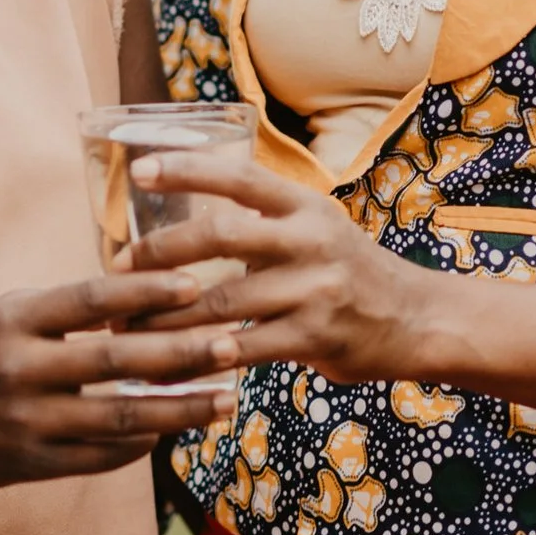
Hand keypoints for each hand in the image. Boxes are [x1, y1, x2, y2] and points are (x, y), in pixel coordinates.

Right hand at [0, 272, 240, 499]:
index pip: (90, 299)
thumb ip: (61, 312)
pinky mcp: (34, 463)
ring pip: (120, 416)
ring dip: (179, 408)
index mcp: (10, 319)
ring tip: (225, 399)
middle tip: (232, 344)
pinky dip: (143, 442)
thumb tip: (140, 300)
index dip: (146, 291)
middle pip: (116, 360)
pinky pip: (103, 455)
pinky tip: (175, 430)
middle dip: (181, 353)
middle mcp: (18, 368)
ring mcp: (27, 420)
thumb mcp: (0, 317)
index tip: (195, 284)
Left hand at [126, 153, 535, 408]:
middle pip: (219, 235)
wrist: (417, 319)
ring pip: (222, 301)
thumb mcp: (314, 227)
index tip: (138, 172)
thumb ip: (260, 222)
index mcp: (302, 206)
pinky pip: (246, 348)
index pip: (237, 177)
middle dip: (159, 252)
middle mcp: (308, 240)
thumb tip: (181, 223)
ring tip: (127, 324)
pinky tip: (172, 364)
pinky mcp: (316, 337)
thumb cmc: (347, 270)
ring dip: (167, 315)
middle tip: (118, 267)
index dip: (185, 170)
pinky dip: (204, 356)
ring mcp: (314, 289)